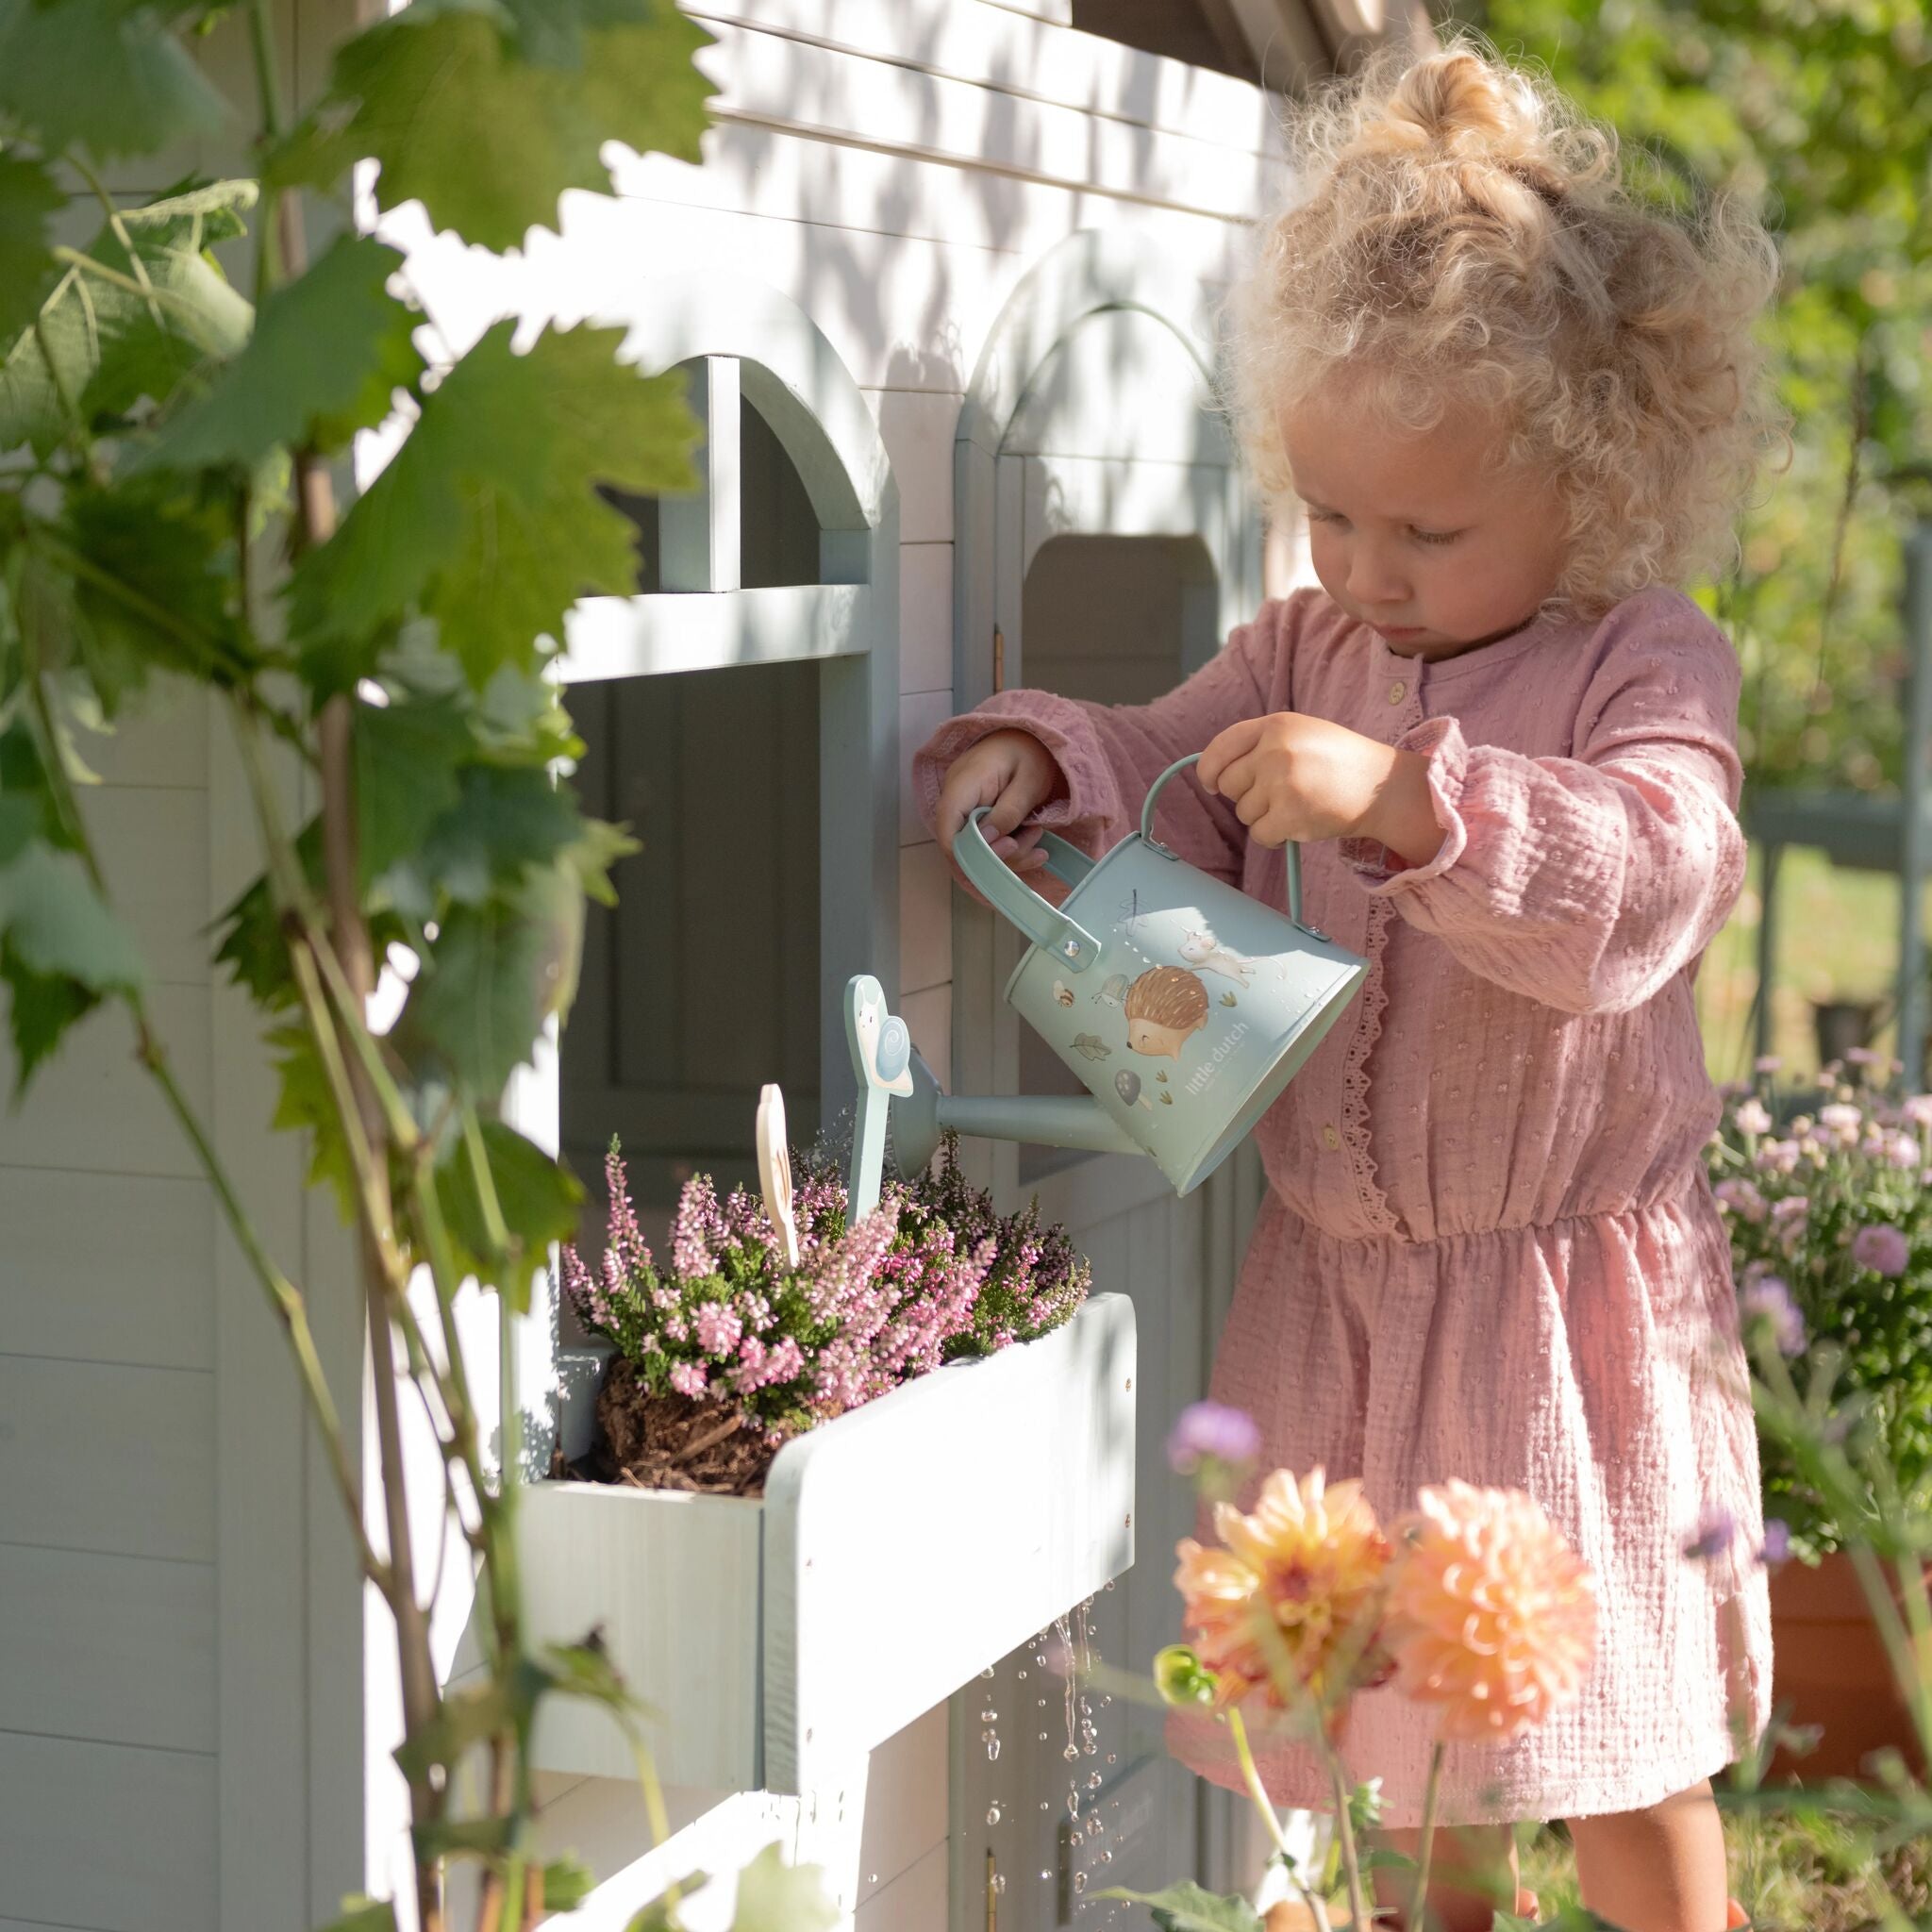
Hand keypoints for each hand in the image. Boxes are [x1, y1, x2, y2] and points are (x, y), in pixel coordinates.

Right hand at [934, 728, 1060, 874]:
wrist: (1030, 738)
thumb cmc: (1031, 753)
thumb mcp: (1030, 781)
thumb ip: (1010, 811)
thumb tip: (990, 840)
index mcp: (964, 782)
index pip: (947, 825)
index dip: (963, 854)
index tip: (996, 866)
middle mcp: (955, 797)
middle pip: (960, 844)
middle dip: (997, 858)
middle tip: (1034, 849)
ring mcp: (963, 808)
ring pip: (975, 849)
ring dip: (1010, 855)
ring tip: (1038, 837)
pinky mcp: (973, 816)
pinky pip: (984, 842)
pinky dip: (1009, 851)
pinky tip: (1034, 847)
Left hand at [1196, 712, 1443, 863]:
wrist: (1382, 787)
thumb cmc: (1340, 761)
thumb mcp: (1301, 732)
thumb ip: (1261, 743)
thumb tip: (1214, 771)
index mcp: (1275, 725)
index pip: (1220, 747)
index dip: (1209, 770)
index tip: (1210, 782)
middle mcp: (1274, 750)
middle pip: (1228, 784)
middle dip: (1246, 795)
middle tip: (1278, 794)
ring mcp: (1281, 783)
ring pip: (1243, 812)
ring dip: (1264, 816)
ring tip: (1297, 805)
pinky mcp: (1290, 815)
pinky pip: (1259, 834)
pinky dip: (1274, 837)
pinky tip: (1297, 825)